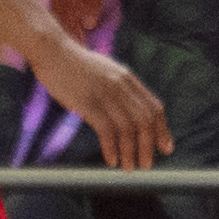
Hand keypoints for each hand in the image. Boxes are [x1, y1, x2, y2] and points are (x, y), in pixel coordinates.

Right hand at [34, 33, 168, 167]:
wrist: (53, 51)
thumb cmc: (76, 66)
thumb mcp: (106, 73)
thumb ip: (120, 89)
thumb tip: (131, 114)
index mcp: (128, 78)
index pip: (154, 107)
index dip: (162, 130)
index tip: (166, 148)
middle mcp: (121, 85)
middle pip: (144, 120)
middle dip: (148, 146)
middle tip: (146, 165)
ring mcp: (105, 93)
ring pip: (127, 128)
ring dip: (130, 152)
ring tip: (128, 167)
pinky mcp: (88, 102)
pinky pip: (106, 130)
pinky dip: (111, 148)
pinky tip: (111, 159)